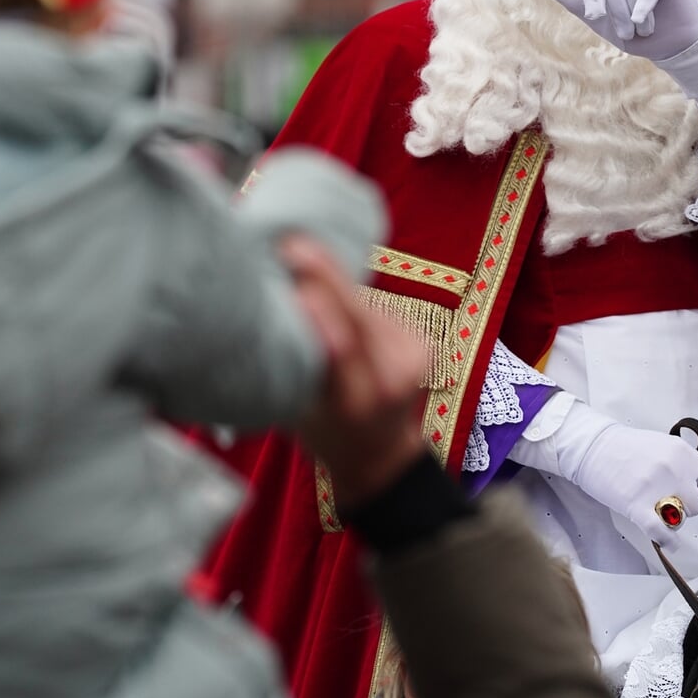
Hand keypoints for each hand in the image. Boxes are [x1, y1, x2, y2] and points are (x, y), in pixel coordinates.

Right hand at [281, 236, 428, 505]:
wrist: (383, 456)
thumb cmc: (327, 437)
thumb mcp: (299, 412)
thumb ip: (293, 365)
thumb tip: (274, 305)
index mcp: (357, 404)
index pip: (343, 344)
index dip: (319, 302)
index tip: (291, 269)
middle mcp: (394, 379)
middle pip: (360, 314)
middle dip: (325, 273)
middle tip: (290, 242)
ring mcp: (416, 358)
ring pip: (367, 306)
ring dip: (334, 280)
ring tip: (299, 255)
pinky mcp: (424, 341)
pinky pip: (376, 308)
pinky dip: (349, 296)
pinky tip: (328, 285)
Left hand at [545, 0, 697, 62]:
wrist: (674, 46)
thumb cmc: (638, 35)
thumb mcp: (604, 24)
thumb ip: (578, 4)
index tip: (595, 17)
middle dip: (616, 11)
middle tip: (627, 33)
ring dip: (634, 12)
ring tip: (643, 29)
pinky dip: (645, 1)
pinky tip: (643, 19)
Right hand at [569, 420, 697, 544]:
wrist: (594, 447)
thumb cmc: (629, 446)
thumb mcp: (666, 446)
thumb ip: (696, 466)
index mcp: (683, 453)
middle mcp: (674, 469)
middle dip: (687, 507)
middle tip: (670, 502)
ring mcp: (656, 488)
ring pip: (682, 519)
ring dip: (674, 521)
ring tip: (659, 512)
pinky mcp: (637, 505)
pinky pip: (661, 532)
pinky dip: (668, 541)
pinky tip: (668, 542)